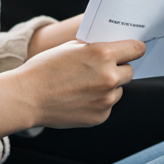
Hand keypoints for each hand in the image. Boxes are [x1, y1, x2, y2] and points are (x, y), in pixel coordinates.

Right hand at [12, 39, 145, 128]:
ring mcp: (106, 99)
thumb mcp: (71, 47)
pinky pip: (107, 106)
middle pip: (129, 71)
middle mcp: (109, 77)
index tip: (133, 51)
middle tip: (100, 70)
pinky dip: (98, 102)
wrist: (27, 97)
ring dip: (108, 87)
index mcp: (103, 54)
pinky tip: (79, 99)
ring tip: (83, 86)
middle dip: (118, 69)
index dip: (134, 49)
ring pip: (118, 90)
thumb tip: (112, 47)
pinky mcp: (100, 116)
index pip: (136, 49)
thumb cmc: (45, 68)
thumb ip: (95, 47)